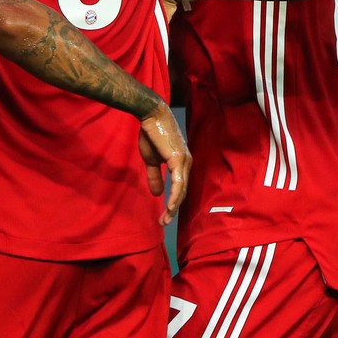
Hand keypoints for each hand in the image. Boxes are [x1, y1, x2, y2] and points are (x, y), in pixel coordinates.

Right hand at [138, 101, 190, 224]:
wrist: (150, 116)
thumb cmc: (152, 134)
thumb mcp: (151, 159)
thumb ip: (155, 177)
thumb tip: (156, 194)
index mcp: (181, 163)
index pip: (180, 187)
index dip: (173, 202)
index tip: (164, 216)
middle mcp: (186, 163)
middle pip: (183, 192)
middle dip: (174, 209)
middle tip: (164, 222)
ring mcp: (184, 161)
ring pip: (182, 190)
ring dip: (174, 206)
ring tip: (166, 219)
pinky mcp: (177, 159)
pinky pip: (178, 182)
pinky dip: (175, 196)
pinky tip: (170, 206)